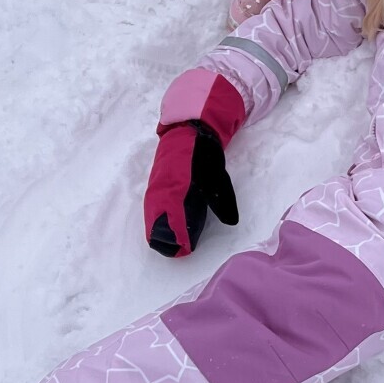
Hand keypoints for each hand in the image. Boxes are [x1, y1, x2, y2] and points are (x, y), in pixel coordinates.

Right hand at [145, 123, 238, 257]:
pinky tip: (165, 228)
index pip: (174, 221)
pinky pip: (152, 209)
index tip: (186, 250)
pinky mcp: (155, 187)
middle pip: (157, 224)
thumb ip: (222, 201)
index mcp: (175, 190)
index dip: (179, 237)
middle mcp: (161, 192)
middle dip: (166, 240)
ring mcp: (155, 189)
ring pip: (152, 218)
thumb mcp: (217, 177)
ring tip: (172, 246)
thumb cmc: (203, 155)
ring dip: (159, 233)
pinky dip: (156, 222)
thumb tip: (231, 222)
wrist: (188, 131)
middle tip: (180, 251)